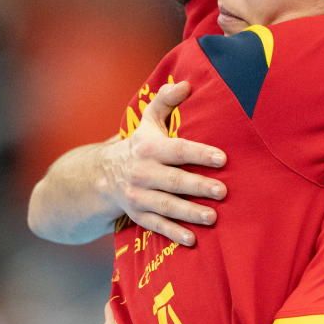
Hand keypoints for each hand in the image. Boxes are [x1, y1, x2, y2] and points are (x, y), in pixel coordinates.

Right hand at [104, 80, 226, 245]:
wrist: (100, 176)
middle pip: (173, 181)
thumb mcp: (148, 121)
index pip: (177, 150)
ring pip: (166, 206)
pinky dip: (173, 233)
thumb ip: (166, 101)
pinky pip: (156, 225)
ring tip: (213, 217)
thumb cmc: (139, 145)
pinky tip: (192, 240)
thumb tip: (187, 84)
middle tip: (223, 191)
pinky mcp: (138, 215)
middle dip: (198, 186)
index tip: (222, 158)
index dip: (199, 153)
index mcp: (148, 148)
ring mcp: (139, 196)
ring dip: (189, 212)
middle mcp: (142, 173)